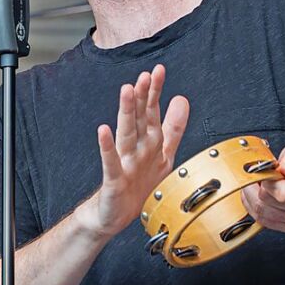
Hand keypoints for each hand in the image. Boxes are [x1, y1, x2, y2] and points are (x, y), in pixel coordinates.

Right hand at [76, 64, 189, 239]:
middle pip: (139, 118)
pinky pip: (111, 162)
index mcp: (149, 142)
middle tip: (145, 75)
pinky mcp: (114, 179)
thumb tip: (181, 99)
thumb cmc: (137, 184)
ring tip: (127, 90)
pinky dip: (107, 147)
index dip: (156, 93)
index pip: (152, 113)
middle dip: (143, 97)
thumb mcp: (163, 154)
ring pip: (126, 133)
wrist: (114, 214)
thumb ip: (173, 128)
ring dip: (127, 112)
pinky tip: (103, 130)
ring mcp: (124, 162)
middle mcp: (136, 148)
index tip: (158, 70)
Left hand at [240, 141, 284, 232]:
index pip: (279, 192)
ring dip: (251, 198)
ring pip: (261, 213)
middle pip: (266, 203)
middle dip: (254, 188)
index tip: (262, 171)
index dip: (264, 180)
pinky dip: (256, 208)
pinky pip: (264, 221)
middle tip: (256, 177)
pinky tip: (260, 197)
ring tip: (258, 185)